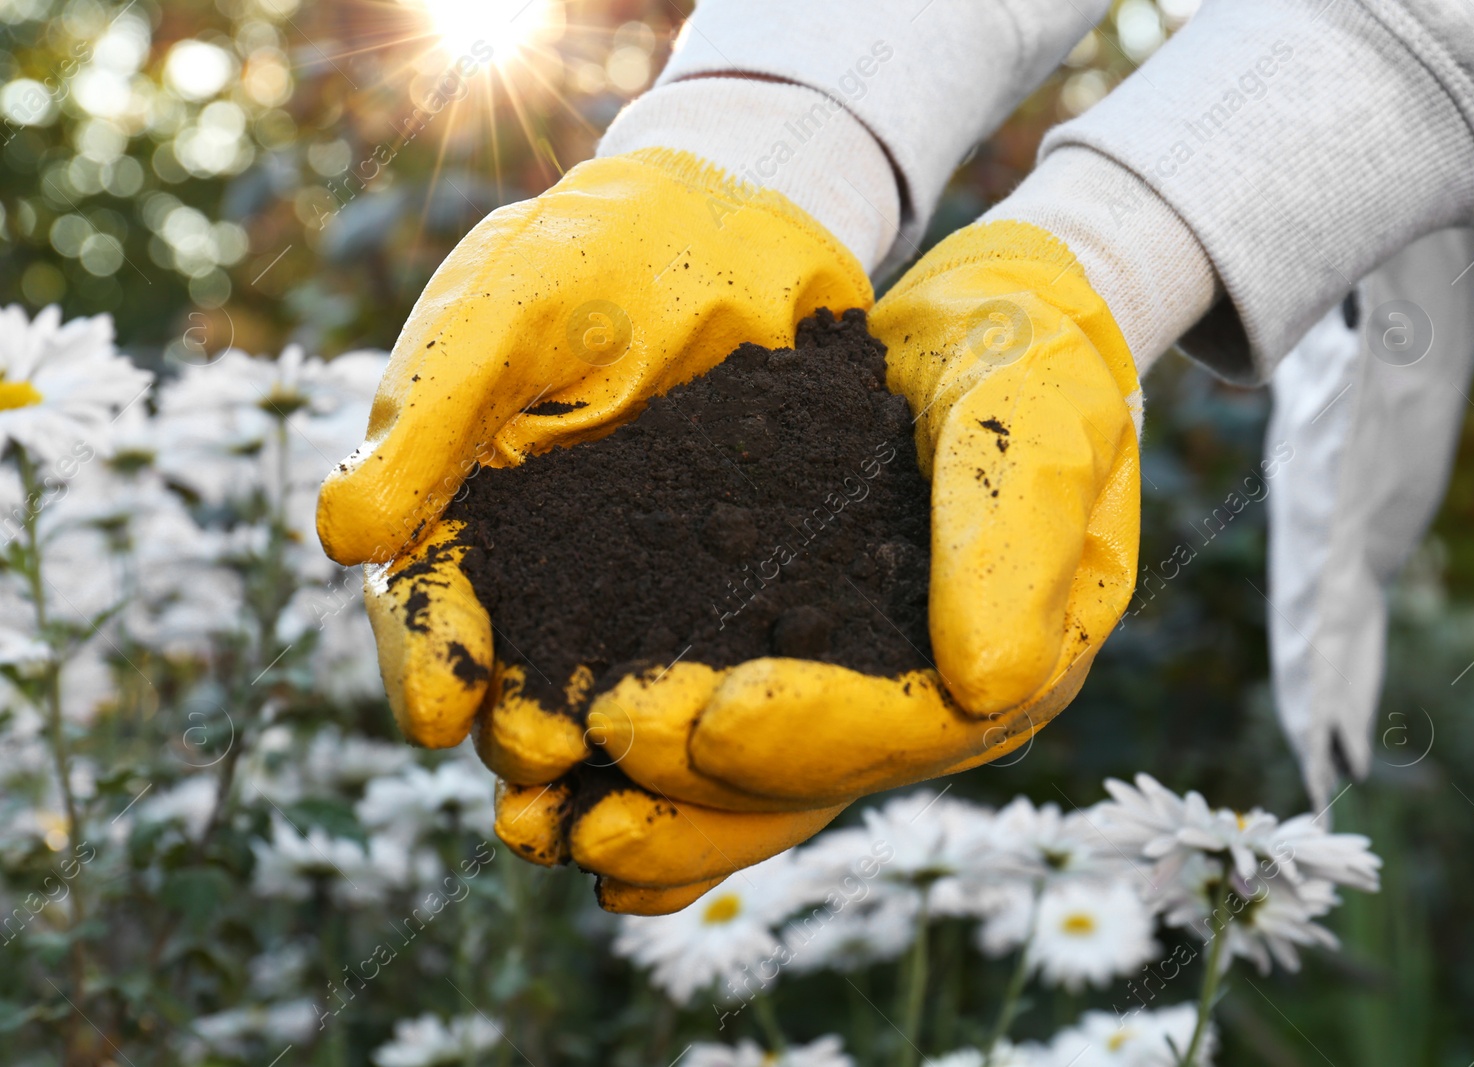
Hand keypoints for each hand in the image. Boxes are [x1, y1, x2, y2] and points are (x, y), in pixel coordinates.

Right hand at [320, 147, 870, 911]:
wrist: (737, 220)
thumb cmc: (598, 251)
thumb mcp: (509, 317)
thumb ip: (432, 421)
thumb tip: (342, 540)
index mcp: (464, 492)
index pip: (427, 593)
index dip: (426, 656)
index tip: (439, 712)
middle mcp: (543, 550)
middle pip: (511, 659)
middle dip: (514, 718)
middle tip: (539, 759)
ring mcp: (639, 569)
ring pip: (604, 674)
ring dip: (598, 736)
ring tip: (607, 787)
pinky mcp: (727, 571)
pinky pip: (706, 650)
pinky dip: (697, 702)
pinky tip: (711, 752)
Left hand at [583, 219, 1141, 826]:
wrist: (987, 323)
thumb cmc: (1029, 355)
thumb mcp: (1041, 412)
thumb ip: (1014, 535)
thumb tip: (986, 685)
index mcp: (1018, 659)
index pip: (913, 727)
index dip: (812, 737)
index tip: (708, 725)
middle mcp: (936, 699)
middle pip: (819, 775)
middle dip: (706, 784)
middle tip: (598, 760)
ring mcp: (864, 685)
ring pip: (763, 783)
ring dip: (660, 813)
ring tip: (553, 826)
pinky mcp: (802, 655)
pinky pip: (730, 737)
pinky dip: (657, 784)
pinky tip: (573, 806)